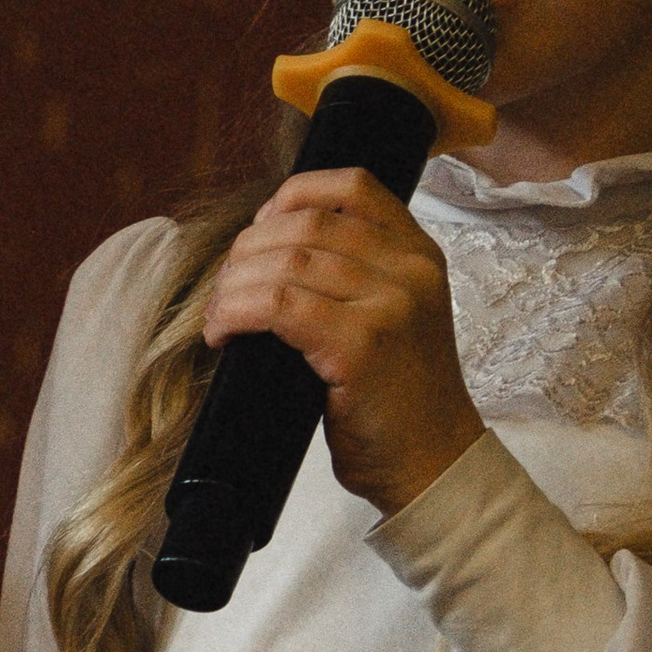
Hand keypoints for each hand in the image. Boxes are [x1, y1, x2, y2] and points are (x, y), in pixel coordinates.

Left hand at [204, 166, 482, 518]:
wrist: (432, 463)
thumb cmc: (400, 399)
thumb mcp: (395, 316)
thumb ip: (355, 274)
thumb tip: (269, 247)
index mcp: (420, 255)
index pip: (354, 187)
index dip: (294, 194)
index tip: (261, 224)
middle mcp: (411, 270)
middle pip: (306, 224)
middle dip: (248, 249)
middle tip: (225, 286)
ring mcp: (390, 305)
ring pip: (285, 262)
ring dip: (234, 285)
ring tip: (218, 315)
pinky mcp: (362, 345)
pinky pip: (277, 305)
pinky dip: (236, 313)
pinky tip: (223, 334)